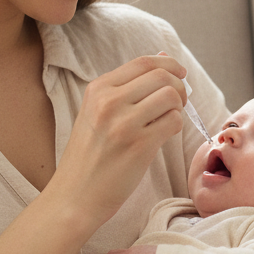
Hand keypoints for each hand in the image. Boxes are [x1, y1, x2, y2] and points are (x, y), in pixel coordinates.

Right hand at [49, 55, 187, 233]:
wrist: (74, 196)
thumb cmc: (89, 156)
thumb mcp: (96, 113)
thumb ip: (126, 88)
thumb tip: (162, 58)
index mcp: (98, 89)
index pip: (144, 62)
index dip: (169, 64)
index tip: (179, 74)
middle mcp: (109, 101)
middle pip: (162, 76)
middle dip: (179, 86)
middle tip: (178, 102)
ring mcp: (124, 123)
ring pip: (171, 96)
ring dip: (179, 107)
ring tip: (168, 120)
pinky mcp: (139, 145)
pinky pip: (173, 121)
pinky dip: (176, 126)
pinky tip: (163, 135)